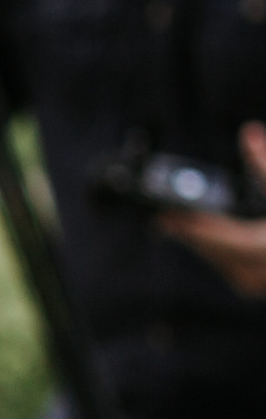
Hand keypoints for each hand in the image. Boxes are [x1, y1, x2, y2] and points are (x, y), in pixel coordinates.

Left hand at [159, 124, 265, 294]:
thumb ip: (265, 164)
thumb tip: (249, 132)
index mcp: (263, 248)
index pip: (218, 238)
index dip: (188, 227)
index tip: (163, 218)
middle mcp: (257, 271)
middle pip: (211, 249)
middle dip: (188, 231)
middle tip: (164, 216)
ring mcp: (254, 283)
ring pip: (216, 258)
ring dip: (199, 240)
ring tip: (175, 223)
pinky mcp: (252, 286)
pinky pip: (225, 264)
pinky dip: (215, 248)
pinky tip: (200, 236)